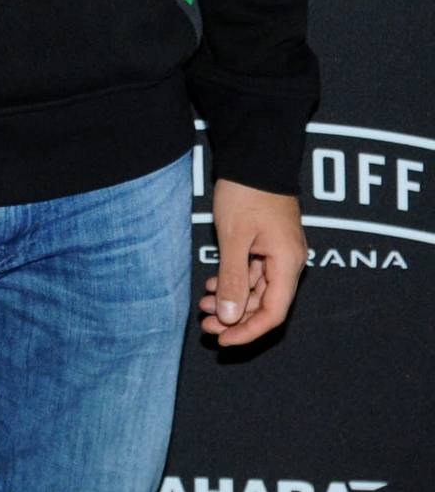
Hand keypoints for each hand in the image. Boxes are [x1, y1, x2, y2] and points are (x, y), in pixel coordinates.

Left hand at [198, 179, 307, 347]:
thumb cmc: (246, 191)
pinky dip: (235, 280)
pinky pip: (254, 271)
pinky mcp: (269, 242)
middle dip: (235, 317)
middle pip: (265, 304)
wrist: (254, 153)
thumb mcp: (234, 237)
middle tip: (205, 324)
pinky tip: (212, 284)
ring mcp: (280, 251)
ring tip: (202, 304)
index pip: (273, 314)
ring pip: (258, 289)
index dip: (248, 332)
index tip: (222, 339)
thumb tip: (230, 318)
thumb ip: (233, 279)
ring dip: (232, 299)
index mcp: (288, 263)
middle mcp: (289, 261)